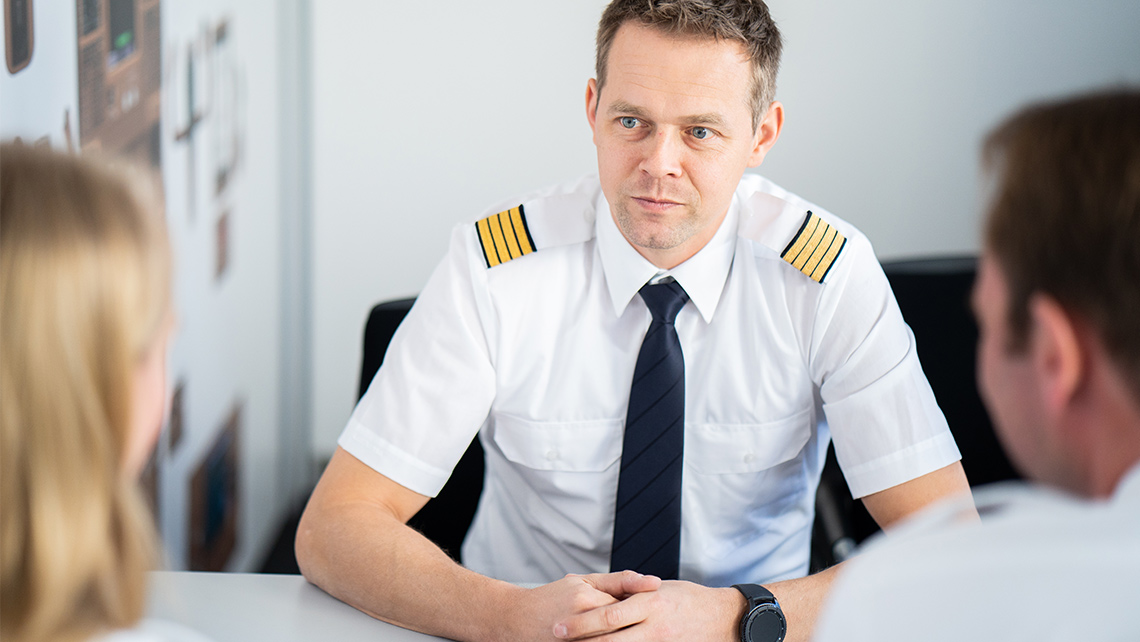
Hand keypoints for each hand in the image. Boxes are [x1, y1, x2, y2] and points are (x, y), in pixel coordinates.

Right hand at [504, 571, 661, 640]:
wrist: (514, 620)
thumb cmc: (550, 598)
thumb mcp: (580, 581)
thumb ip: (616, 580)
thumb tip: (650, 581)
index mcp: (586, 598)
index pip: (628, 605)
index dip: (643, 609)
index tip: (657, 612)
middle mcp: (582, 621)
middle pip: (625, 628)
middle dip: (642, 631)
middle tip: (653, 629)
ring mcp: (577, 641)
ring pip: (616, 641)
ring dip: (630, 639)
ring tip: (638, 634)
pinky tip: (615, 639)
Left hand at [552, 580, 742, 641]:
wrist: (724, 619)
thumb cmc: (690, 599)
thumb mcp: (660, 589)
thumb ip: (632, 595)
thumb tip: (602, 599)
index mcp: (651, 603)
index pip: (609, 616)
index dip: (581, 623)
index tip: (559, 626)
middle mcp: (655, 627)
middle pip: (610, 640)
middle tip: (558, 640)